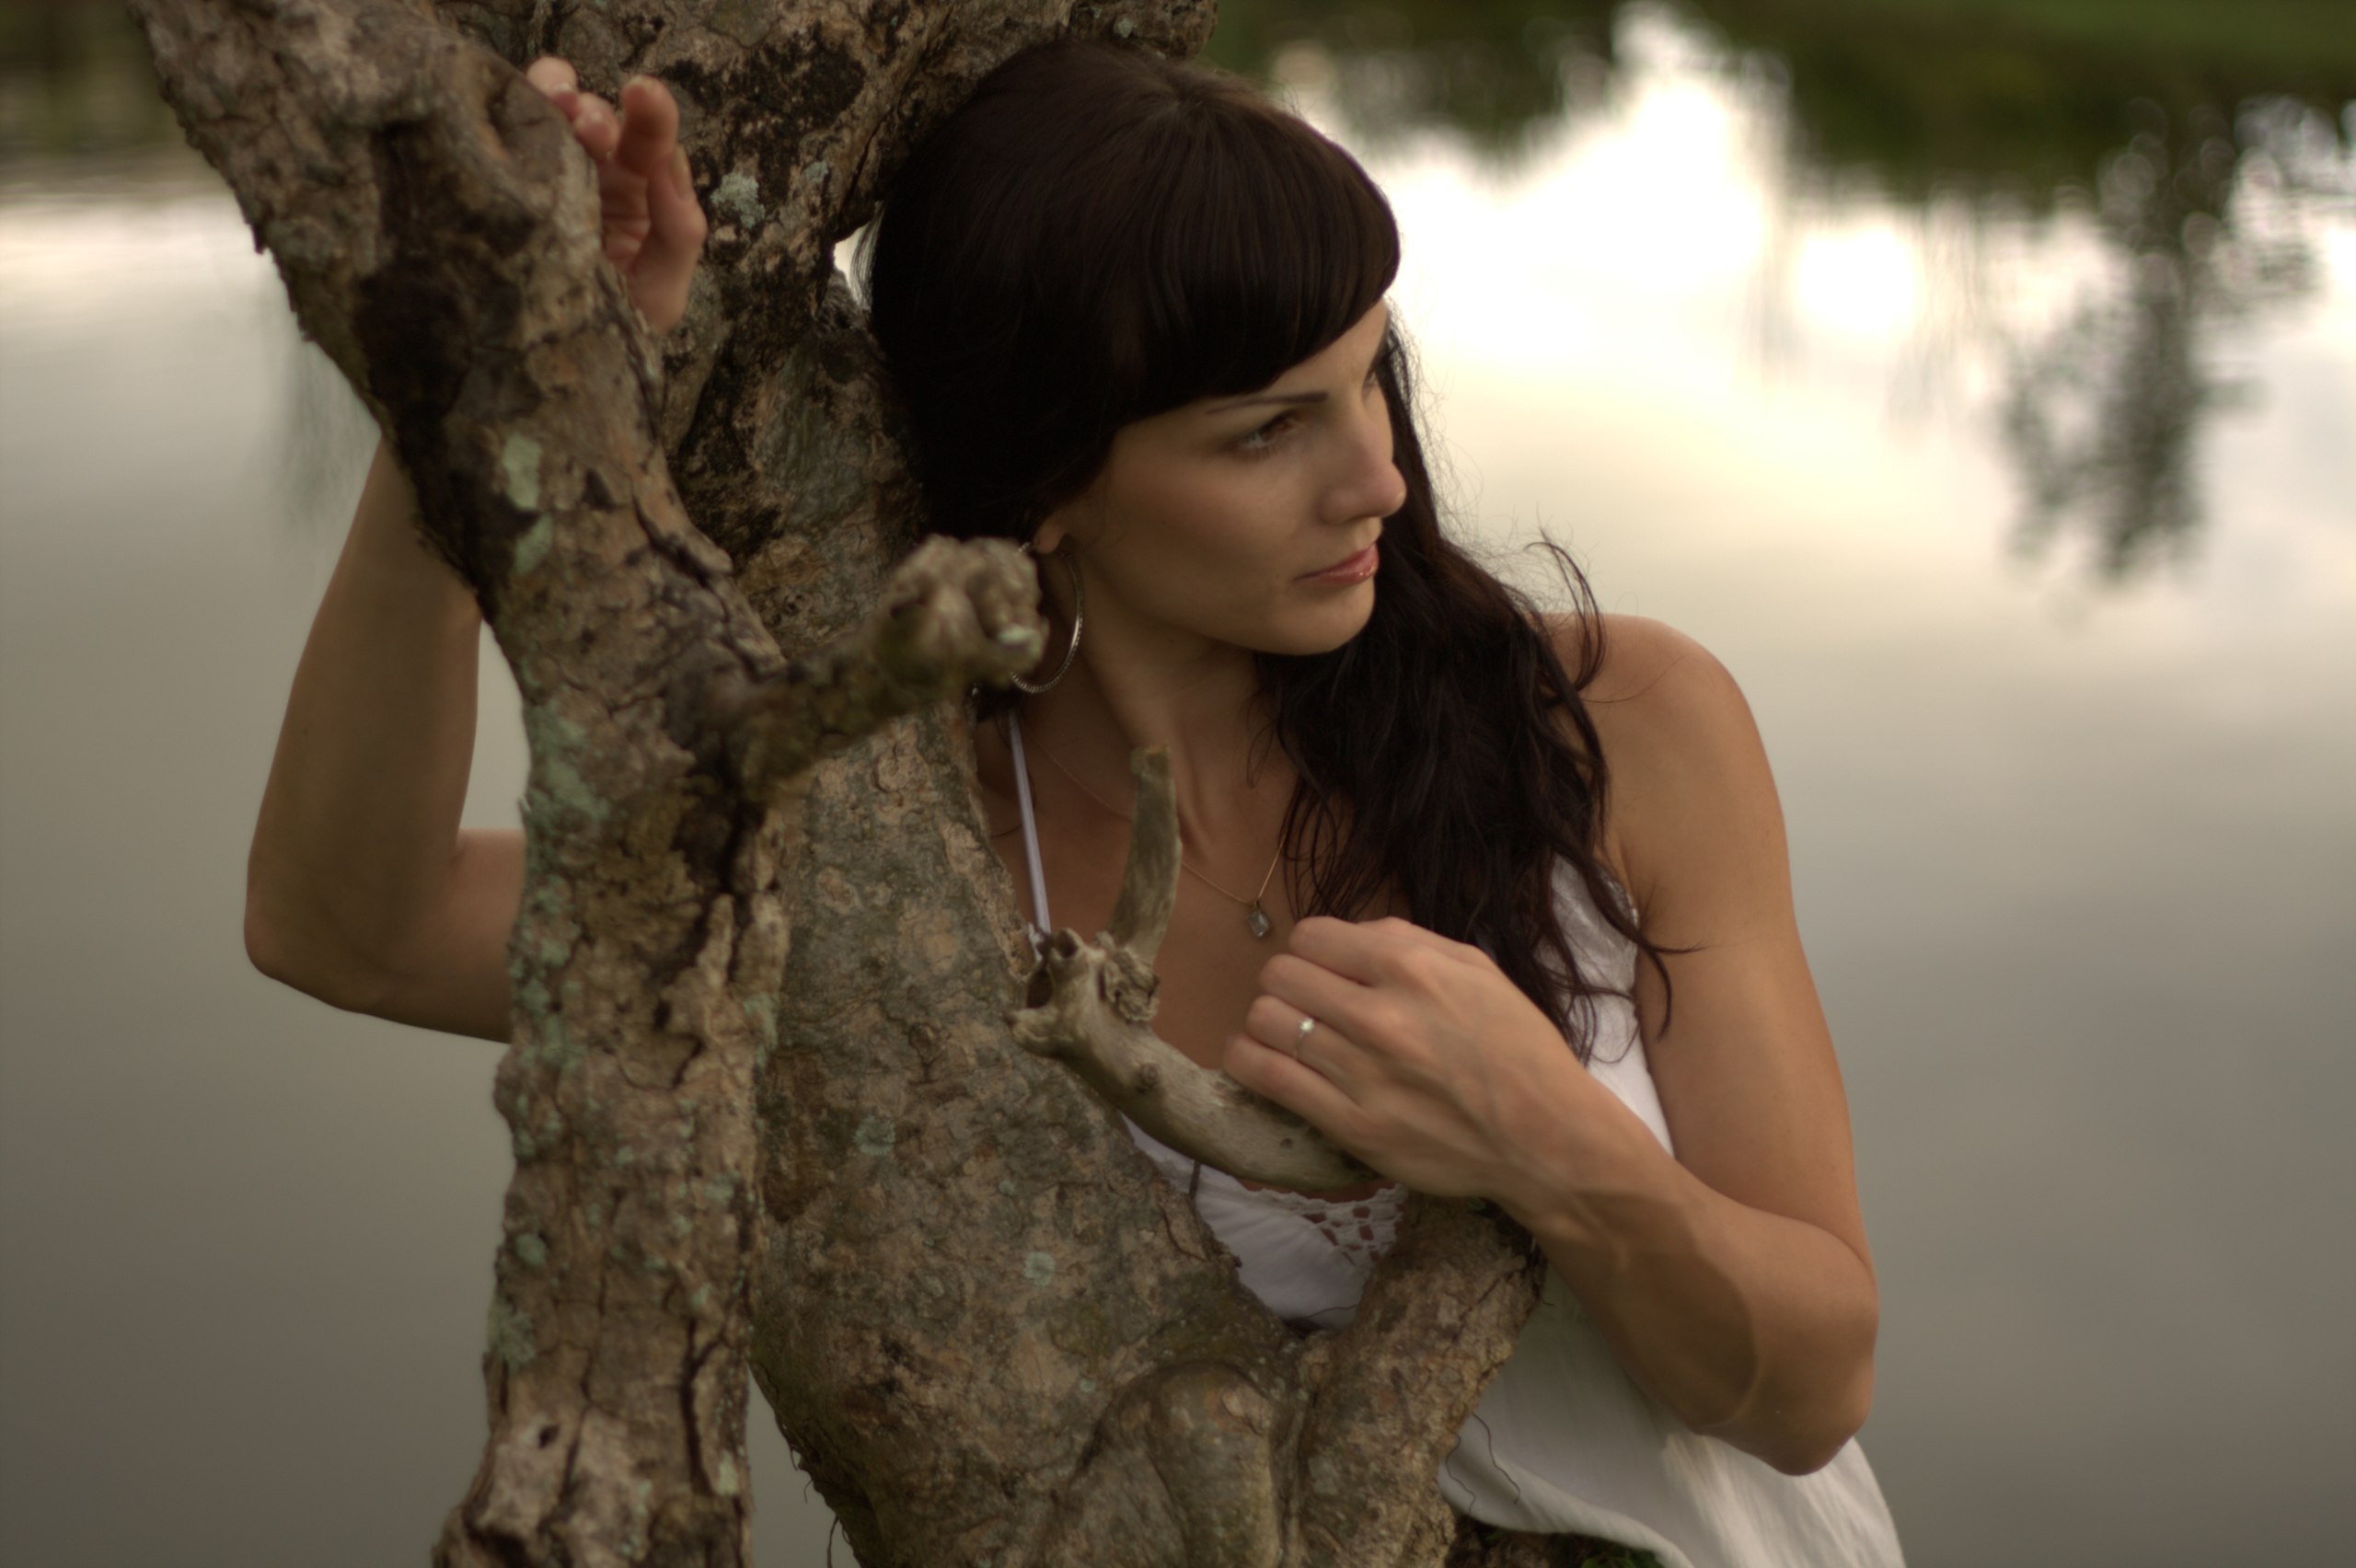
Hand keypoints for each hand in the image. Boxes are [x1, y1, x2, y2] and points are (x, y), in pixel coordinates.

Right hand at [525, 56, 707, 333]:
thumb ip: (679, 229)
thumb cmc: (620, 332)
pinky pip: (505, 135)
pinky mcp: (504, 184)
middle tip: (591, 127)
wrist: (562, 373)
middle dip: (596, 110)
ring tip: (555, 108)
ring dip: (553, 95)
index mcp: (640, 193)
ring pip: (547, 110)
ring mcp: (548, 174)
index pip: (649, 140)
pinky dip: (509, 112)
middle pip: (596, 116)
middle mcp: (595, 175)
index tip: (643, 91)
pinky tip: (512, 118)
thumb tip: (670, 162)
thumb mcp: (664, 289)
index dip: (651, 111)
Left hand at [1224, 916, 1598, 1203]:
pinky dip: (1248, 1060)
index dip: (1310, 950)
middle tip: (1304, 1002)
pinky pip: (1265, 1077)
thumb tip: (1348, 934)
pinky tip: (1259, 1058)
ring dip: (1267, 1021)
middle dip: (1285, 983)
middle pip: (1279, 975)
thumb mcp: (1477, 970)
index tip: (1321, 969)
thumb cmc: (1517, 1049)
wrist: (1545, 1138)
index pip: (1310, 936)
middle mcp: (1380, 1015)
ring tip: (1285, 1032)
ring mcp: (1361, 1073)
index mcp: (1411, 969)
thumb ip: (1408, 941)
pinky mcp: (1350, 1125)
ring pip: (1265, 1021)